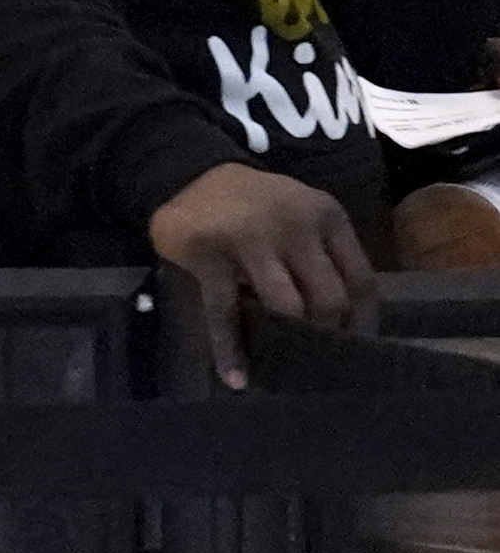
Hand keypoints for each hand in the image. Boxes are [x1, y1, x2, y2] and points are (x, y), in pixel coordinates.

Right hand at [147, 158, 371, 386]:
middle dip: (327, 336)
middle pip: (329, 298)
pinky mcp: (211, 257)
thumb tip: (338, 317)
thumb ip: (321, 254)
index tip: (358, 348)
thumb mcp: (300, 215)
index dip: (364, 322)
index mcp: (328, 218)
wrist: (189, 174)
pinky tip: (236, 378)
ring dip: (290, 341)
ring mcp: (253, 241)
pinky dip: (230, 350)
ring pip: (287, 306)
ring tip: (286, 365)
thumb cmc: (253, 205)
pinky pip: (225, 312)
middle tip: (319, 360)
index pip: (361, 279)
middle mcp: (298, 227)